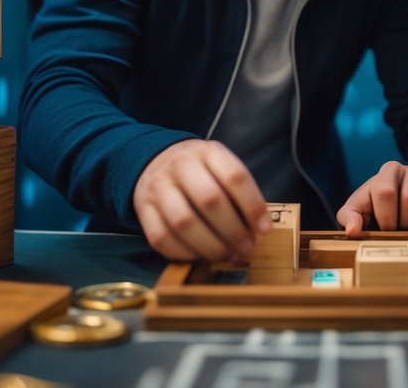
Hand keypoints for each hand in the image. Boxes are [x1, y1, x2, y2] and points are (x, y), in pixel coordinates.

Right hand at [132, 139, 270, 261]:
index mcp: (207, 152)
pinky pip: (161, 238)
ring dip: (210, 246)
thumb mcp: (220, 166)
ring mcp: (158, 187)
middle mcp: (180, 165)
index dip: (253, 206)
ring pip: (184, 222)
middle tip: (246, 248)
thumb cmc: (199, 171)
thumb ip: (238, 191)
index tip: (265, 229)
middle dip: (233, 231)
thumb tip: (259, 228)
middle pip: (210, 200)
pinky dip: (184, 253)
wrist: (155, 161)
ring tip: (227, 255)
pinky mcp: (142, 209)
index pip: (235, 177)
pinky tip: (200, 255)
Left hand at [337, 161, 407, 235]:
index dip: (385, 218)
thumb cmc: (375, 208)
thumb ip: (349, 217)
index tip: (384, 228)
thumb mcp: (358, 210)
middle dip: (403, 223)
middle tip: (399, 228)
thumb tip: (353, 230)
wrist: (400, 207)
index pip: (387, 192)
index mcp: (390, 169)